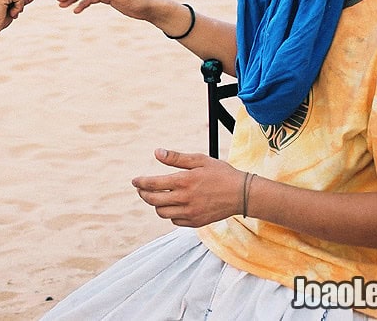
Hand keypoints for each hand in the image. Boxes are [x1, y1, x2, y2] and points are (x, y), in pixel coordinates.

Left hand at [131, 148, 245, 227]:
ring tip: (157, 196)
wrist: (242, 194)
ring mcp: (190, 213)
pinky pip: (175, 221)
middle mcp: (185, 199)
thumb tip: (156, 152)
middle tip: (141, 189)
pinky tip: (173, 205)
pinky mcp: (196, 222)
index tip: (134, 181)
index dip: (140, 182)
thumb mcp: (199, 160)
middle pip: (153, 201)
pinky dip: (170, 213)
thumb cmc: (221, 173)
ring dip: (156, 205)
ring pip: (162, 213)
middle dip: (143, 194)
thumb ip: (176, 158)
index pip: (153, 184)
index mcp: (184, 181)